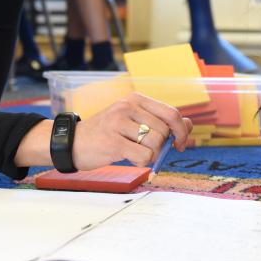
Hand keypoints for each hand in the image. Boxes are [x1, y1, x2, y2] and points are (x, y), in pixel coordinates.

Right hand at [73, 92, 193, 170]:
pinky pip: (143, 156)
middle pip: (164, 130)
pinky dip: (142, 162)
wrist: (71, 142)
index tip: (181, 143)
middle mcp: (128, 106)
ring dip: (150, 154)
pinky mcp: (113, 141)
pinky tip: (130, 158)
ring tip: (135, 153)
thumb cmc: (105, 133)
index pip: (171, 113)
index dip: (182, 130)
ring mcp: (119, 122)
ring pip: (155, 143)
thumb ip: (160, 121)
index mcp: (136, 99)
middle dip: (163, 146)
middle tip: (150, 152)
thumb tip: (189, 124)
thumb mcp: (133, 121)